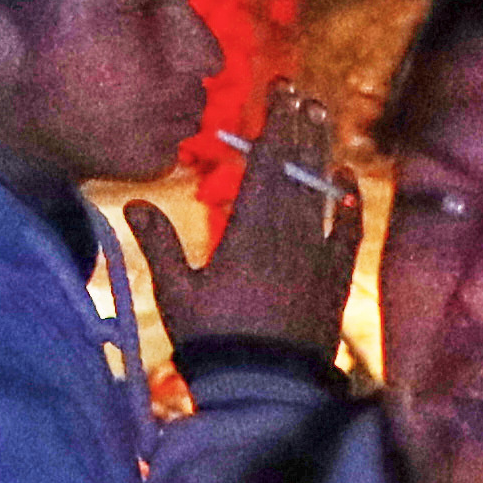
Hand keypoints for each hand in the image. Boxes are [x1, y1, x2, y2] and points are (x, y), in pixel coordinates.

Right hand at [129, 84, 367, 364]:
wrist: (267, 390)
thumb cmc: (215, 340)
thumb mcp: (177, 293)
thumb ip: (160, 244)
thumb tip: (135, 202)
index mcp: (250, 232)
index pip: (266, 165)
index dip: (274, 125)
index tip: (280, 92)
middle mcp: (289, 236)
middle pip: (297, 170)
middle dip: (298, 128)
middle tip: (302, 93)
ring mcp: (316, 257)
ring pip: (320, 194)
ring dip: (320, 154)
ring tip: (322, 118)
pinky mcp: (332, 281)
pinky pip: (344, 234)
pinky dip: (347, 206)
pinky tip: (346, 183)